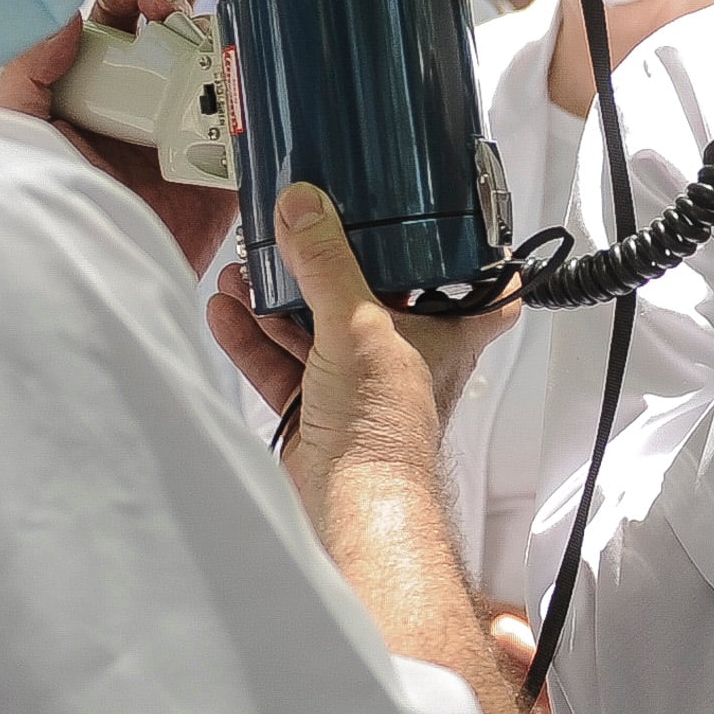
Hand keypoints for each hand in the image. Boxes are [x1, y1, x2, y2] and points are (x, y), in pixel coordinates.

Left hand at [2, 0, 236, 275]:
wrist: (101, 269)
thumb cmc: (52, 208)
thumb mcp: (21, 133)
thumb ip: (28, 73)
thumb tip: (65, 18)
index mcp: (92, 100)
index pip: (109, 36)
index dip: (117, 6)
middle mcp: (138, 112)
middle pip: (161, 42)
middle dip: (163, 11)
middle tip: (157, 7)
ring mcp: (182, 134)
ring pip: (203, 67)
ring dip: (204, 39)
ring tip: (193, 33)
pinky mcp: (221, 163)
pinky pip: (242, 117)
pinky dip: (245, 87)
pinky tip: (233, 69)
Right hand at [211, 186, 516, 469]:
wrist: (348, 504)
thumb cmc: (384, 434)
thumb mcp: (358, 327)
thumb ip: (328, 264)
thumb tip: (306, 210)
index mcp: (443, 334)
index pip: (484, 291)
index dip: (475, 257)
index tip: (451, 222)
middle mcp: (402, 356)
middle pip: (373, 297)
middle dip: (329, 266)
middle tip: (301, 233)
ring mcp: (356, 382)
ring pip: (317, 327)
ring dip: (279, 297)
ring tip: (247, 267)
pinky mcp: (315, 407)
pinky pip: (281, 361)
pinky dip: (253, 335)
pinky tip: (228, 309)